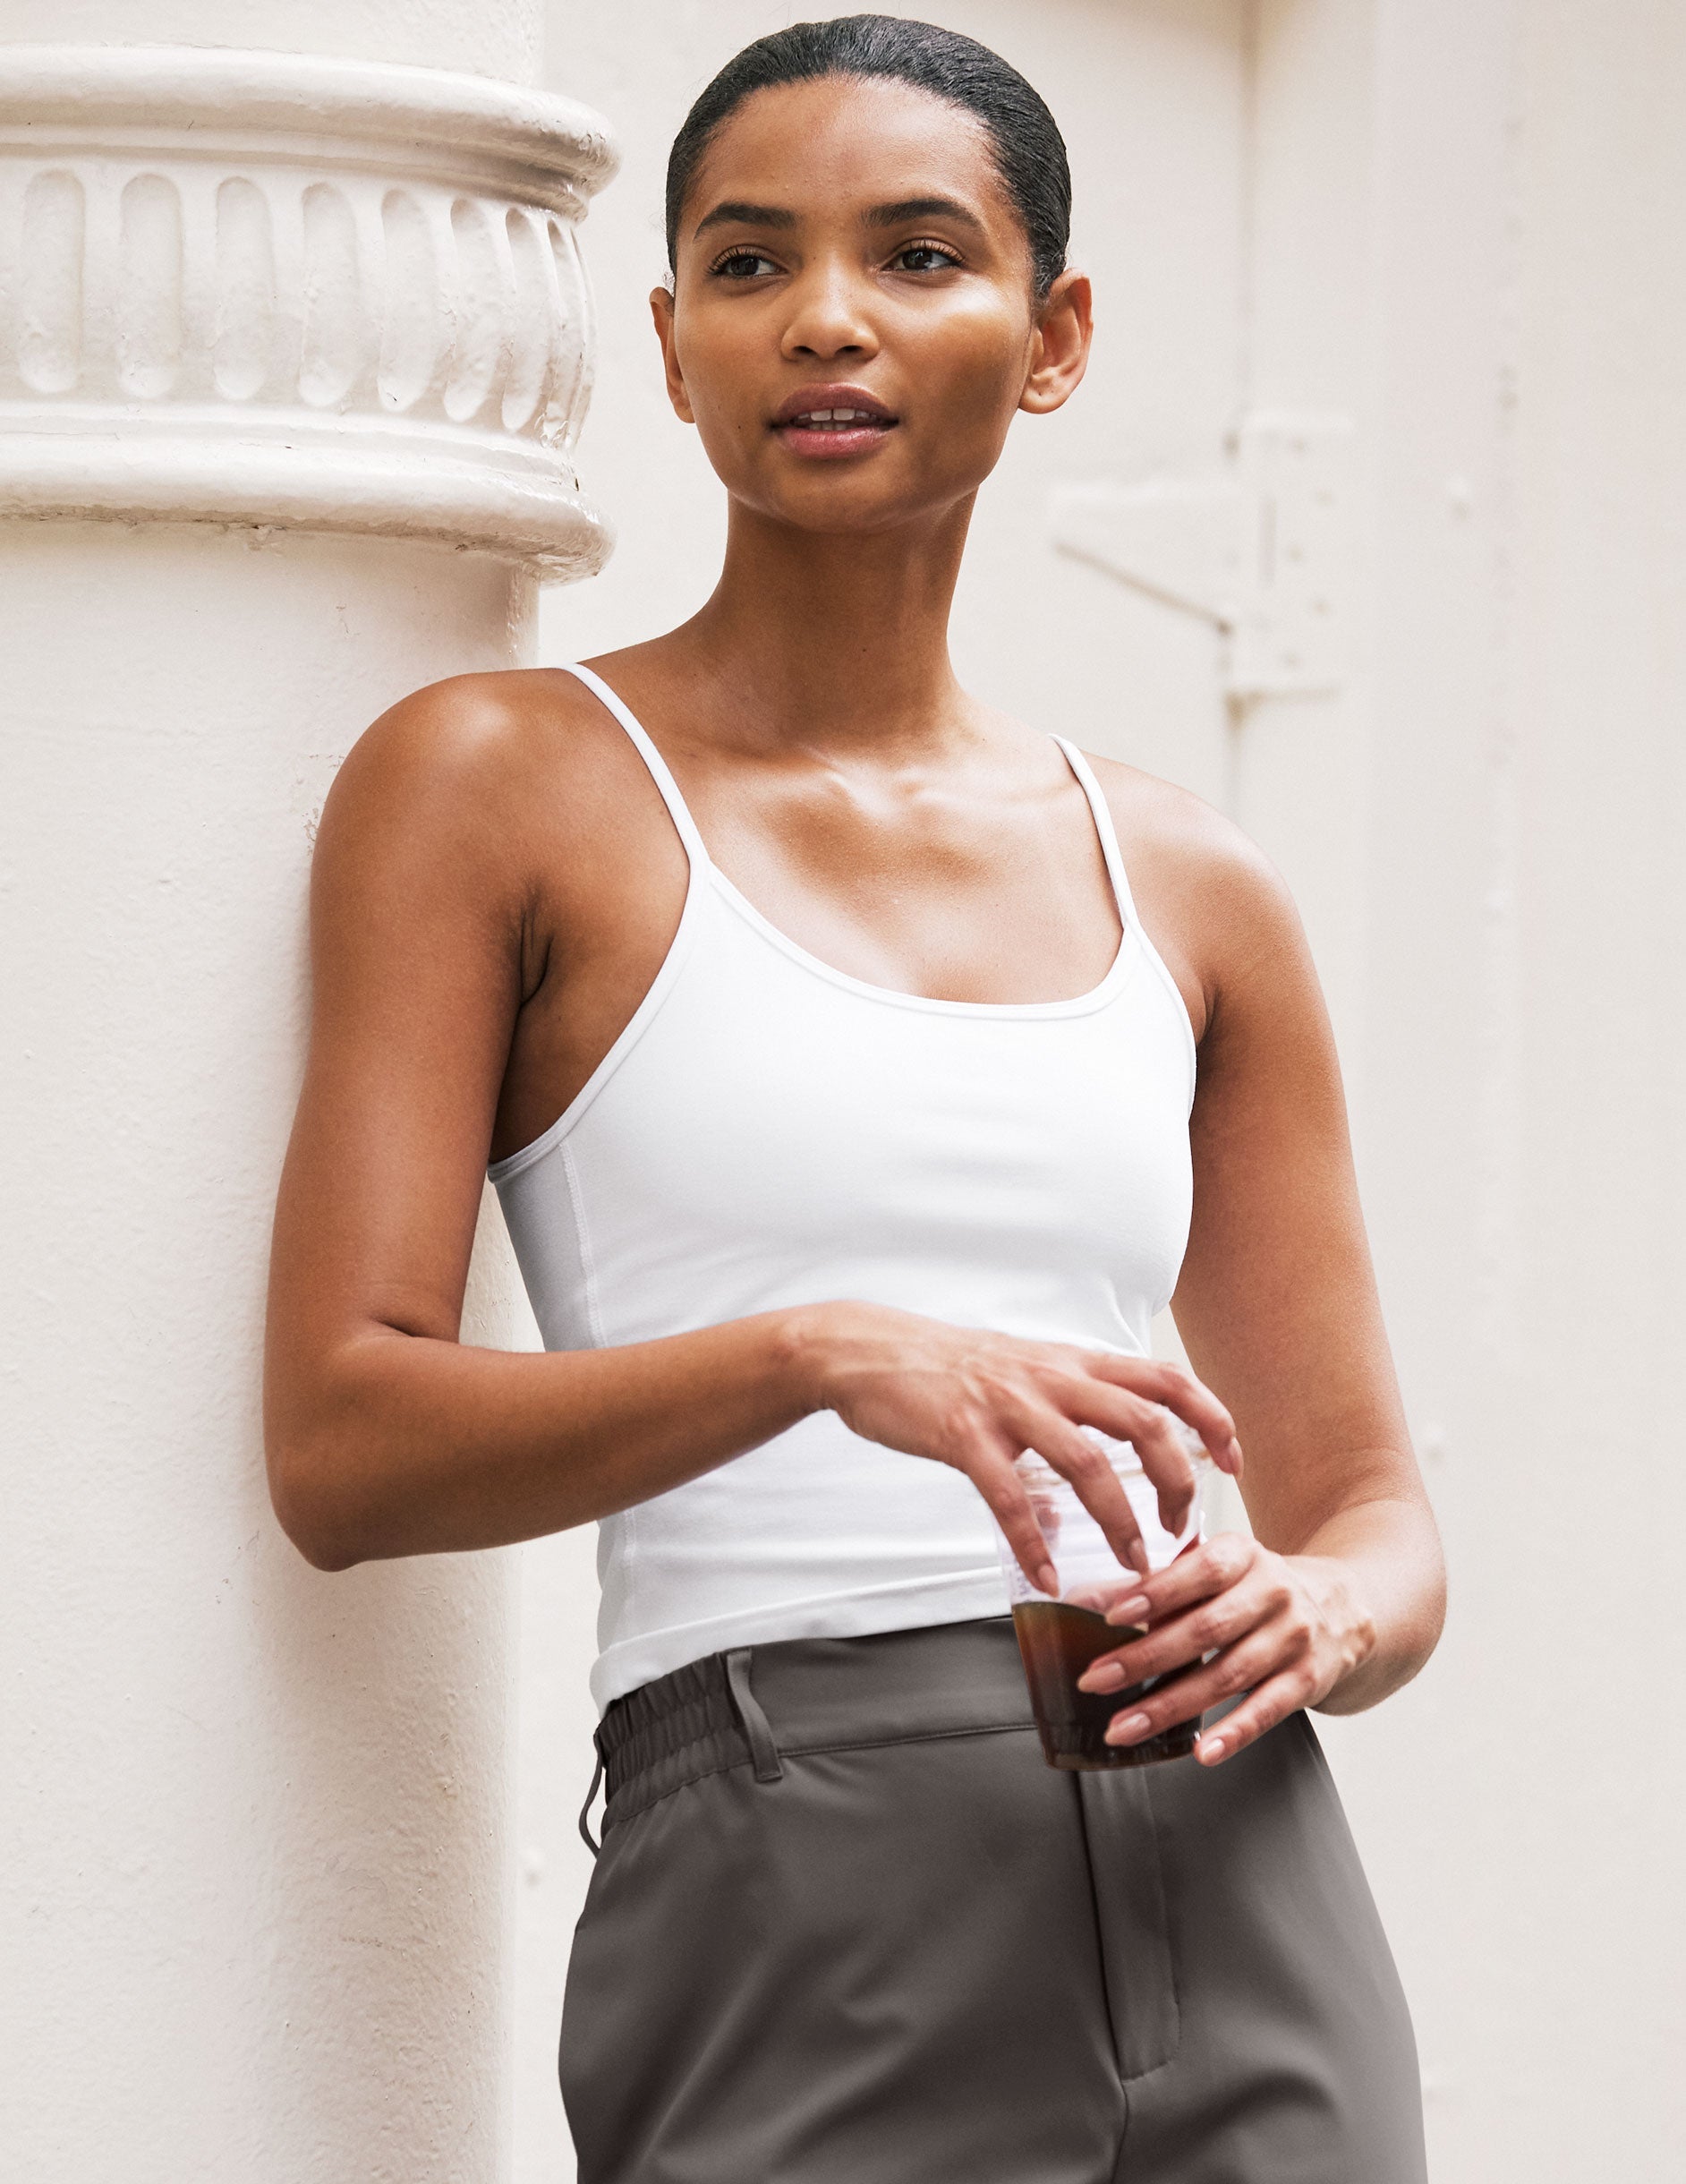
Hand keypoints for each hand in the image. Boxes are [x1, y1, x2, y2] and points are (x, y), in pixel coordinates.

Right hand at [791, 1301, 1242, 1592]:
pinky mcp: (964, 1435)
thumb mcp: (1017, 1377)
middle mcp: (1051, 1378)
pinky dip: (1032, 1543)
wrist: (868, 1349)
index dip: (1209, 1417)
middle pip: (1143, 1421)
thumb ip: (1058, 1423)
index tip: (1233, 1461)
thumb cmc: (946, 1366)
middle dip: (1178, 1479)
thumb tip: (1073, 1501)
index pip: (1164, 1379)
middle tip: (1181, 1528)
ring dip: (1118, 1522)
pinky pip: (1009, 1497)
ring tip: (1132, 1568)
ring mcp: (1008, 1405)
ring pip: (1087, 1463)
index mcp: (1071, 1362)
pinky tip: (1043, 1578)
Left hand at [1074, 1534, 1376, 1763]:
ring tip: (1124, 1726)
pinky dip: (1232, 1733)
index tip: (1113, 1614)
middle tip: (1096, 1679)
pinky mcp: (1307, 1681)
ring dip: (1171, 1706)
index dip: (1157, 1593)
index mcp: (1243, 1555)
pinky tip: (1200, 1751)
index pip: (1200, 1572)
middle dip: (1145, 1658)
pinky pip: (1266, 1711)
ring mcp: (1293, 1639)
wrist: (1341, 1608)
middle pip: (1205, 1630)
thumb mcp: (1215, 1571)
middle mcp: (1273, 1593)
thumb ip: (1155, 1587)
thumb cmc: (1256, 1588)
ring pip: (1227, 1676)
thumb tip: (1084, 1601)